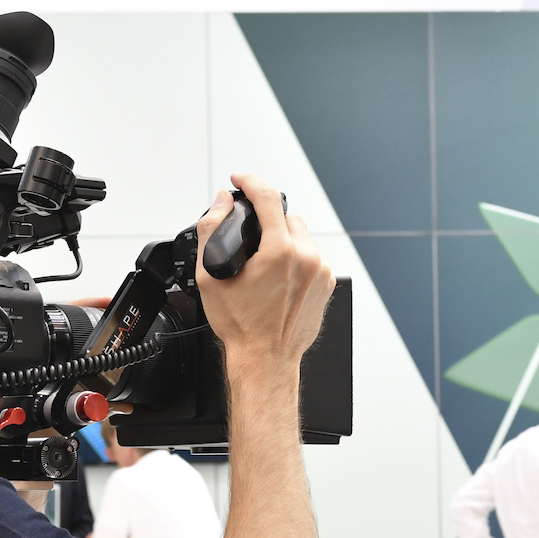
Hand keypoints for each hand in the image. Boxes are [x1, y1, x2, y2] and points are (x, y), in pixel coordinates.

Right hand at [193, 175, 333, 371]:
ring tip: (264, 264)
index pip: (268, 197)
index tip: (240, 179)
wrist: (265, 358)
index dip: (250, 181)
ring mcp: (321, 271)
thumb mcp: (211, 275)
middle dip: (267, 220)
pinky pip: (311, 257)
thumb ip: (212, 229)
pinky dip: (296, 259)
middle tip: (249, 240)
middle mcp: (306, 258)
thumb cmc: (241, 326)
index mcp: (280, 252)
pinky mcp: (327, 283)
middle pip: (286, 216)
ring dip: (283, 239)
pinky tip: (280, 279)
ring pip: (301, 236)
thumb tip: (222, 203)